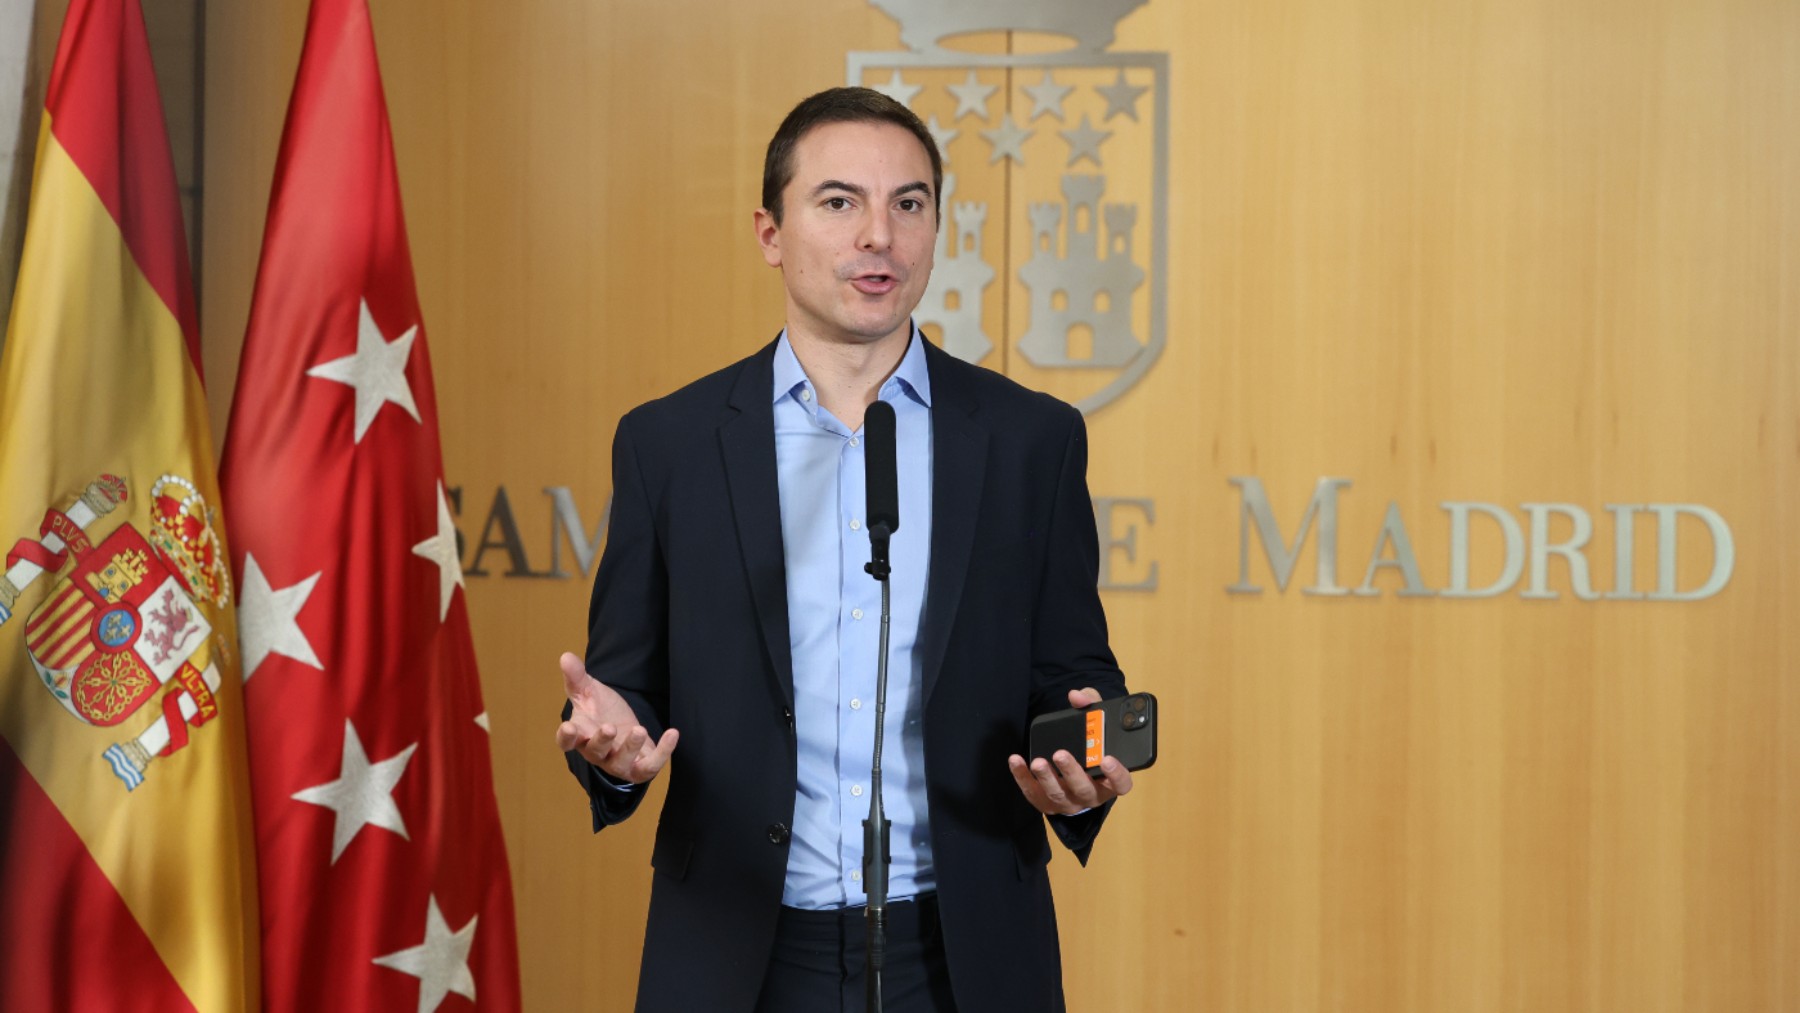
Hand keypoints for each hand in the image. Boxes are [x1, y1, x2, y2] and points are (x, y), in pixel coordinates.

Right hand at [554, 652, 677, 783]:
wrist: (624, 726)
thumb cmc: (601, 711)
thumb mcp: (590, 691)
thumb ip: (577, 676)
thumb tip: (565, 656)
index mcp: (581, 734)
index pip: (567, 740)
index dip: (566, 737)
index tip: (569, 728)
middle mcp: (597, 753)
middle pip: (595, 752)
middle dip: (602, 741)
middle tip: (610, 727)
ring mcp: (617, 762)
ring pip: (620, 763)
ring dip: (630, 748)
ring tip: (639, 729)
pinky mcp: (639, 768)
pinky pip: (650, 766)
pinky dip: (663, 752)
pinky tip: (672, 733)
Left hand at [1007, 687, 1134, 815]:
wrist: (1073, 777)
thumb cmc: (1090, 749)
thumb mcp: (1097, 726)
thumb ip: (1092, 707)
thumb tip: (1077, 696)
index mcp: (1110, 780)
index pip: (1121, 783)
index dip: (1117, 774)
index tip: (1108, 759)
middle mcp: (1091, 794)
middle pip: (1084, 789)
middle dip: (1072, 772)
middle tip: (1060, 754)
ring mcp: (1068, 802)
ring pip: (1058, 794)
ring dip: (1046, 778)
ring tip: (1038, 762)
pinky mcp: (1045, 802)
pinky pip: (1033, 792)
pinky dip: (1022, 777)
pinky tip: (1016, 761)